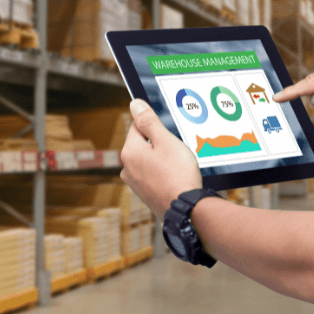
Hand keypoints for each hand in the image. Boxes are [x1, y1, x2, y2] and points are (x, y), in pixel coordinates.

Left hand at [120, 99, 202, 217]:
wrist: (186, 209)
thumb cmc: (178, 173)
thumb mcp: (166, 141)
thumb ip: (149, 121)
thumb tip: (134, 104)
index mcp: (129, 152)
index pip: (138, 126)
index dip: (156, 126)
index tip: (168, 134)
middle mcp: (127, 168)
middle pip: (143, 144)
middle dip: (159, 144)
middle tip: (176, 152)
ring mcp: (134, 183)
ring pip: (148, 160)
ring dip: (161, 159)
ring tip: (177, 167)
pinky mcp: (144, 194)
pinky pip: (152, 175)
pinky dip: (163, 174)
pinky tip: (175, 178)